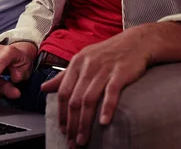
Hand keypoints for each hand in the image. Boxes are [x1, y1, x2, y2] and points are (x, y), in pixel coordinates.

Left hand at [41, 22, 180, 147]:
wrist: (136, 42)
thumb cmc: (108, 53)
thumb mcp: (83, 60)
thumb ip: (64, 76)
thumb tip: (43, 88)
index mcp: (76, 63)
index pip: (63, 92)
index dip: (61, 113)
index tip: (63, 129)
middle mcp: (88, 66)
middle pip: (74, 99)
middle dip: (72, 124)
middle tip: (72, 141)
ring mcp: (104, 69)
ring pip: (89, 99)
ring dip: (85, 123)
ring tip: (83, 139)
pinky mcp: (121, 72)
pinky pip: (111, 92)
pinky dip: (107, 108)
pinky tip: (104, 122)